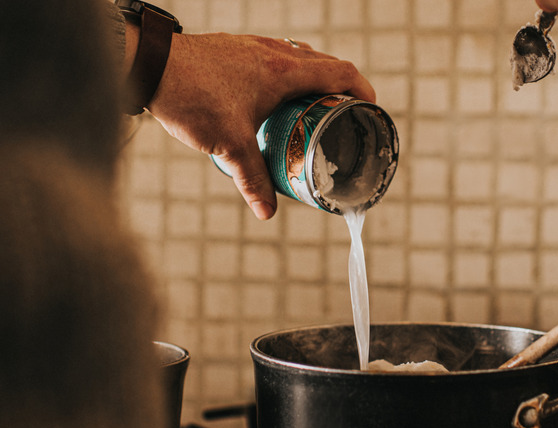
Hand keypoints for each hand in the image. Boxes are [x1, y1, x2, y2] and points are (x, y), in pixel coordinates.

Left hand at [138, 31, 375, 219]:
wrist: (148, 64)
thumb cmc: (191, 97)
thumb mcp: (228, 145)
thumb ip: (251, 179)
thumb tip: (266, 212)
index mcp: (284, 71)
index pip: (340, 72)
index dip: (362, 88)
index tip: (369, 105)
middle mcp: (273, 52)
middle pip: (323, 63)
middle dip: (340, 87)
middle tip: (341, 113)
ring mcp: (253, 45)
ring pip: (298, 56)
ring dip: (312, 78)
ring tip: (309, 106)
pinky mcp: (234, 47)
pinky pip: (274, 55)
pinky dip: (286, 73)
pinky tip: (270, 96)